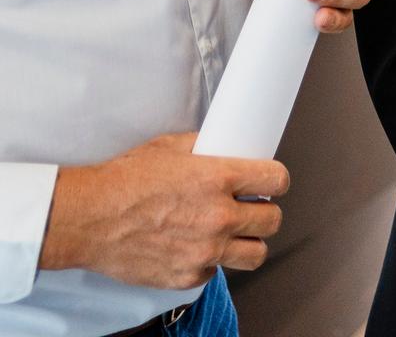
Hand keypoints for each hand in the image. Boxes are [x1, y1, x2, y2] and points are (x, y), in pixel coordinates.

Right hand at [38, 133, 287, 289]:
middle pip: (273, 220)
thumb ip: (208, 149)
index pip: (277, 180)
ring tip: (236, 234)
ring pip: (256, 254)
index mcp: (221, 178)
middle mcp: (219, 216)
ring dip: (249, 242)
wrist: (89, 218)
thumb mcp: (173, 147)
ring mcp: (205, 251)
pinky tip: (197, 248)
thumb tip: (226, 148)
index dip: (276, 180)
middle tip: (253, 208)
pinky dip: (211, 262)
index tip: (271, 183)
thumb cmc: (125, 180)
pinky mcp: (186, 277)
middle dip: (266, 211)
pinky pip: (216, 273)